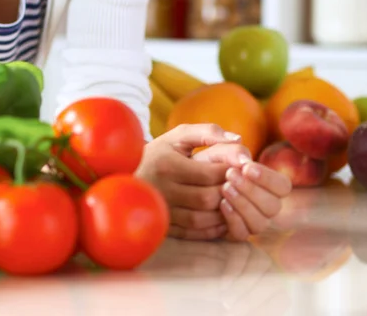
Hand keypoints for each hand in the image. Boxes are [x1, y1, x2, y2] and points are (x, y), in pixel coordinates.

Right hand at [136, 124, 241, 240]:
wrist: (126, 175)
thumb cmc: (160, 152)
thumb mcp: (179, 136)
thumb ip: (209, 132)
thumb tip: (239, 139)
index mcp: (168, 165)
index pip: (211, 173)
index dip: (232, 172)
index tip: (240, 168)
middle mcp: (163, 190)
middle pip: (208, 198)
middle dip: (230, 192)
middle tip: (241, 186)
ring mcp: (162, 211)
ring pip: (202, 220)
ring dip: (224, 212)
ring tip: (233, 200)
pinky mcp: (163, 226)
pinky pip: (193, 233)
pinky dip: (212, 228)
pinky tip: (221, 217)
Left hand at [194, 143, 291, 240]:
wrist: (178, 178)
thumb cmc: (199, 159)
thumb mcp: (210, 147)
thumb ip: (229, 149)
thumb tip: (245, 159)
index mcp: (263, 181)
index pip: (283, 186)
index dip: (268, 178)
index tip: (246, 168)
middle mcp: (260, 202)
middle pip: (274, 206)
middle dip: (253, 190)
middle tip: (230, 176)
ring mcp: (248, 218)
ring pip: (260, 223)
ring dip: (244, 205)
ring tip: (224, 188)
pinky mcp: (232, 230)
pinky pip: (242, 234)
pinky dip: (234, 219)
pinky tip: (221, 204)